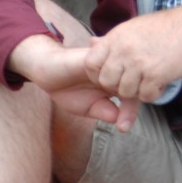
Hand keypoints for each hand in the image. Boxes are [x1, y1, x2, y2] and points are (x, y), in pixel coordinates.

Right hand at [6, 33, 141, 131]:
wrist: (46, 72)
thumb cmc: (69, 91)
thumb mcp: (88, 107)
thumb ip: (104, 112)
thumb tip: (119, 120)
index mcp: (119, 84)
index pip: (135, 96)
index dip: (130, 112)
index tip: (123, 128)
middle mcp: (117, 71)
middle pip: (135, 83)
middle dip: (130, 102)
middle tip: (121, 122)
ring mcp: (108, 61)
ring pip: (125, 71)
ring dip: (120, 86)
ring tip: (110, 96)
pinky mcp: (95, 54)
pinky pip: (107, 60)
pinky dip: (106, 72)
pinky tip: (98, 81)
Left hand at [84, 5, 181, 105]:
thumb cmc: (163, 27)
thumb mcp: (132, 27)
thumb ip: (111, 40)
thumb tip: (91, 43)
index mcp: (116, 38)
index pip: (90, 63)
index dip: (96, 74)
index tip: (109, 75)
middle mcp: (124, 51)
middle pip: (106, 82)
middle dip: (117, 86)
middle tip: (131, 81)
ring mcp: (139, 63)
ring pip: (125, 92)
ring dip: (137, 91)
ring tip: (148, 81)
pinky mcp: (156, 75)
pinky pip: (145, 96)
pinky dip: (152, 93)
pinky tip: (159, 83)